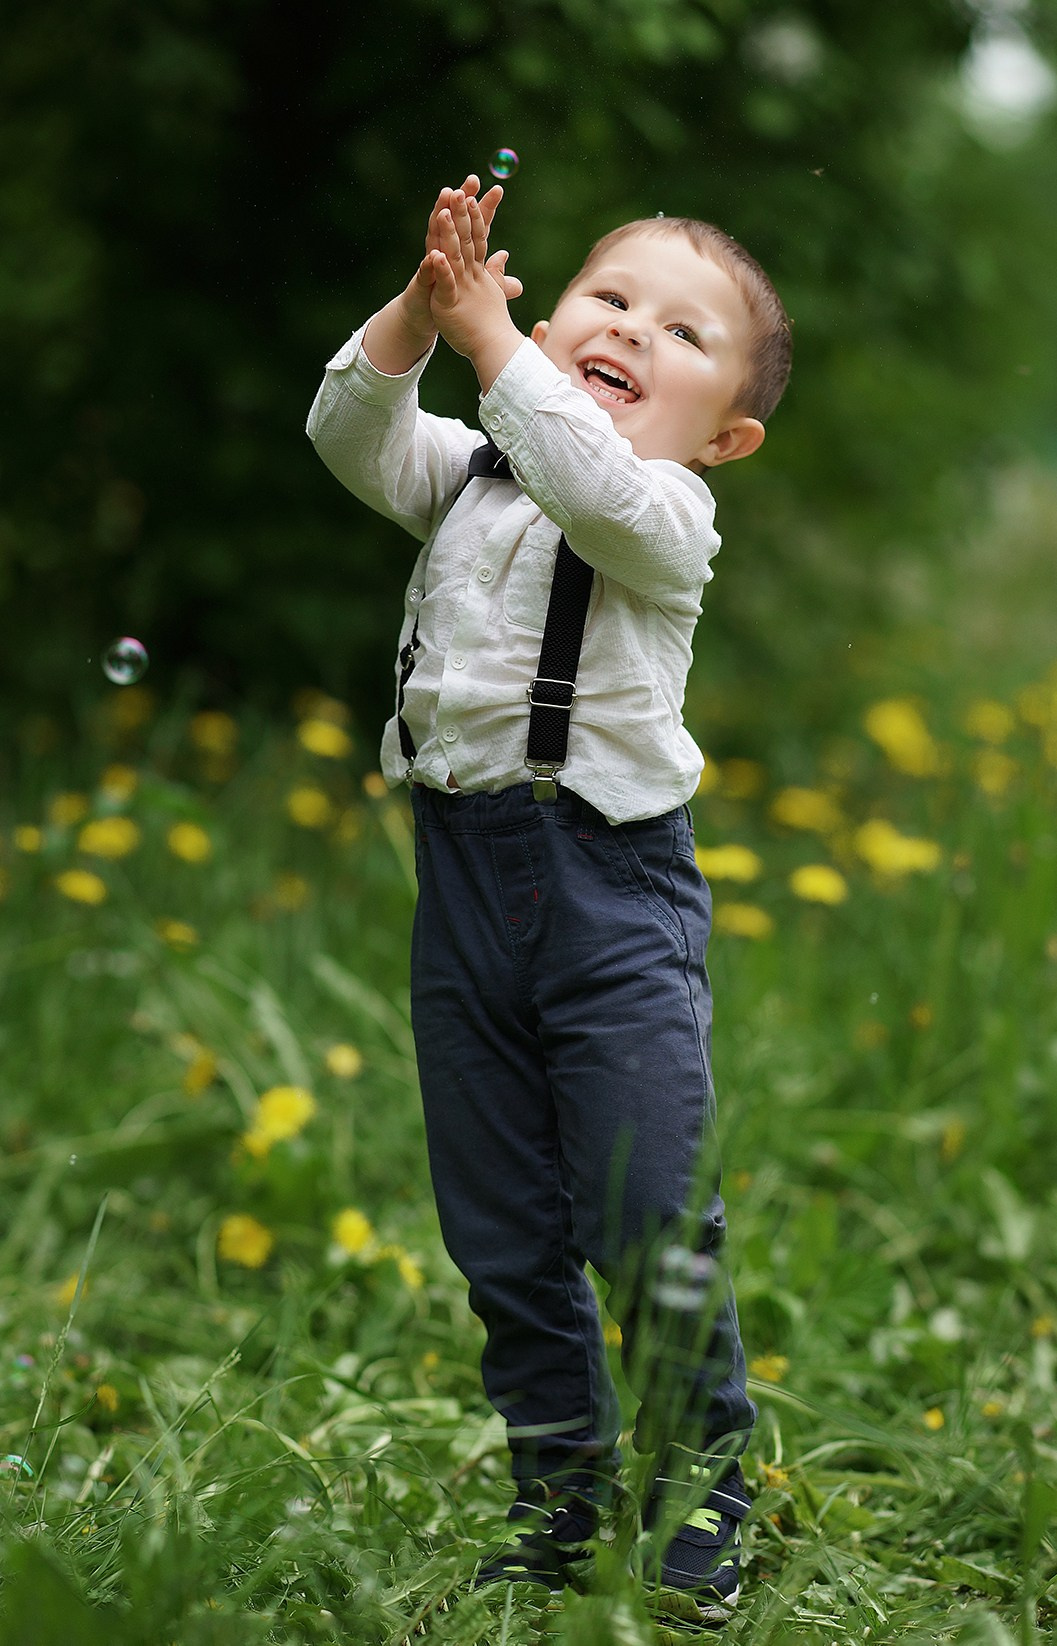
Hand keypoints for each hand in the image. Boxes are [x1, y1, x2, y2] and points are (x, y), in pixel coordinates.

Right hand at [400, 174, 521, 344]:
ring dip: (440, 216)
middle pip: (454, 220)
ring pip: (436, 235)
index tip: (498, 189)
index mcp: (461, 249)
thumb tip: (518, 284)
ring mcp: (432, 261)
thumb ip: (495, 282)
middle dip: (461, 200)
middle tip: (470, 180)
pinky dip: (430, 263)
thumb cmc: (451, 296)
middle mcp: (444, 248)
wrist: (425, 314)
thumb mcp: (477, 289)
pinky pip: (425, 270)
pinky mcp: (423, 281)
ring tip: (446, 196)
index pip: (476, 224)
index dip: (486, 207)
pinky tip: (434, 253)